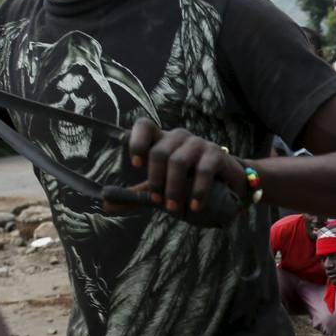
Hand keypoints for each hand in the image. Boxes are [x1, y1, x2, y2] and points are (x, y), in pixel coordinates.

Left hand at [114, 119, 244, 225]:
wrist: (229, 187)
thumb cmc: (190, 185)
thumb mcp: (161, 189)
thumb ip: (137, 196)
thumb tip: (106, 205)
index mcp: (162, 142)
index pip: (144, 126)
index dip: (136, 141)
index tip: (135, 166)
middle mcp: (179, 137)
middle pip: (159, 151)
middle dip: (156, 179)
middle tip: (158, 201)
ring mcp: (199, 144)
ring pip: (179, 161)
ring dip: (174, 188)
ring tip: (174, 209)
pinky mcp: (217, 154)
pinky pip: (203, 170)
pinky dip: (197, 191)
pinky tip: (195, 207)